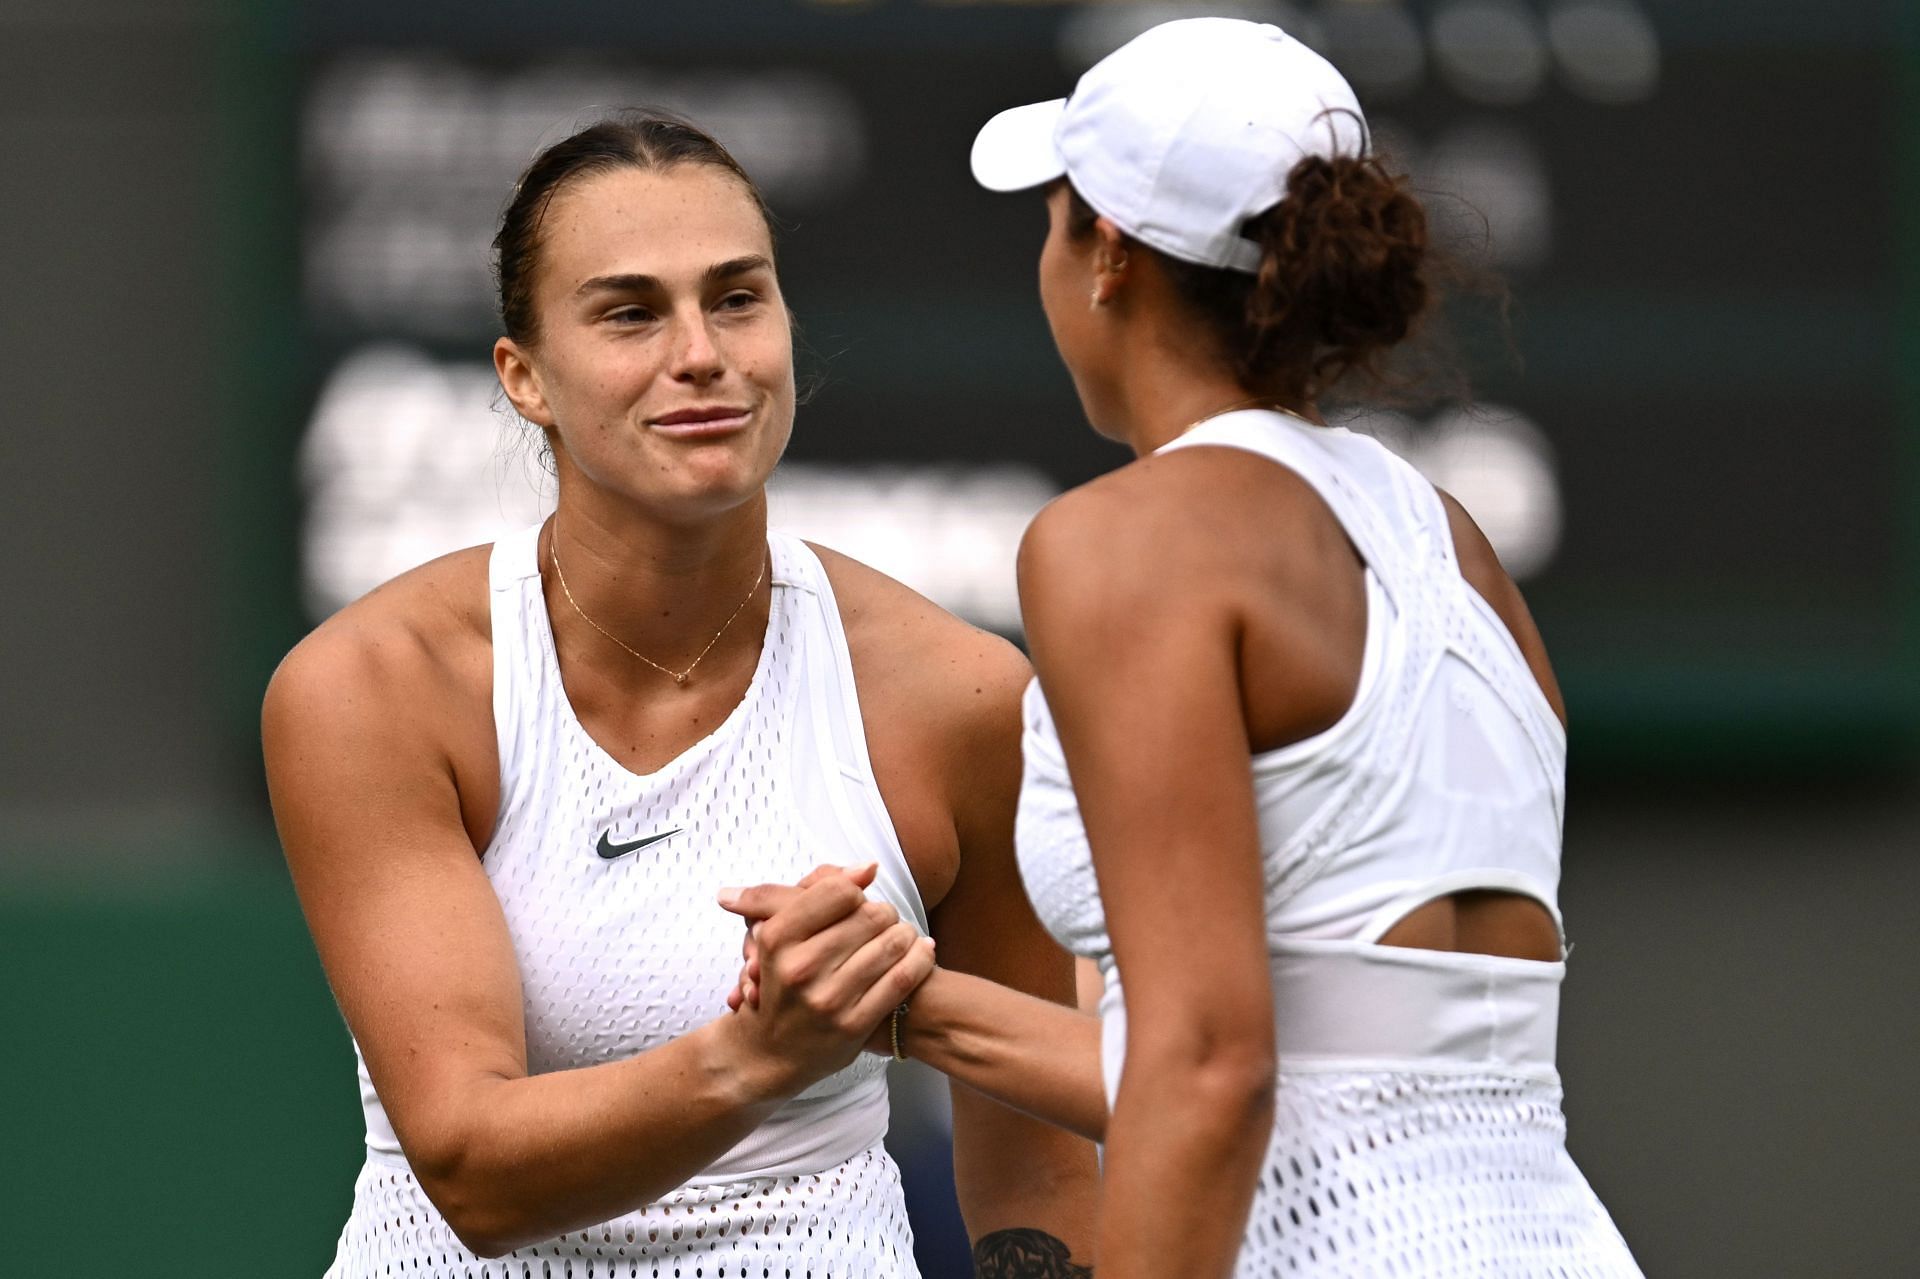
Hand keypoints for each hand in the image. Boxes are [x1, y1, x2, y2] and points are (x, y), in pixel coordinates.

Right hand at [713, 863, 933, 1092]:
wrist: (768, 1051)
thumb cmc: (779, 980)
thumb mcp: (775, 930)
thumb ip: (817, 889)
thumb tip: (868, 868)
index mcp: (777, 939)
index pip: (838, 891)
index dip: (855, 890)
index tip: (859, 899)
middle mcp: (800, 969)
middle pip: (871, 915)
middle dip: (884, 913)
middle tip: (883, 920)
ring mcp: (828, 999)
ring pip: (891, 943)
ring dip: (905, 934)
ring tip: (902, 935)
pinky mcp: (853, 1025)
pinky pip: (902, 978)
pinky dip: (920, 958)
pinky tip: (922, 951)